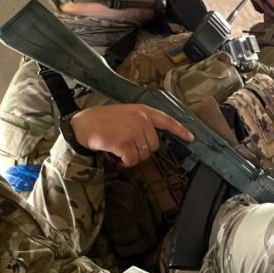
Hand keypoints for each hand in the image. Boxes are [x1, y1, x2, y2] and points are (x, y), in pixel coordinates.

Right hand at [69, 104, 193, 166]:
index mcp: (142, 110)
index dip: (180, 130)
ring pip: (143, 155)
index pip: (167, 120)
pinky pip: (132, 161)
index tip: (191, 138)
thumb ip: (141, 122)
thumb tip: (152, 140)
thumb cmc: (102, 121)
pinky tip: (115, 154)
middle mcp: (141, 119)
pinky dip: (124, 162)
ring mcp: (133, 131)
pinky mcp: (125, 143)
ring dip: (131, 156)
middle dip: (142, 149)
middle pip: (154, 145)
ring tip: (118, 147)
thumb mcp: (125, 113)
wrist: (82, 125)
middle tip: (126, 145)